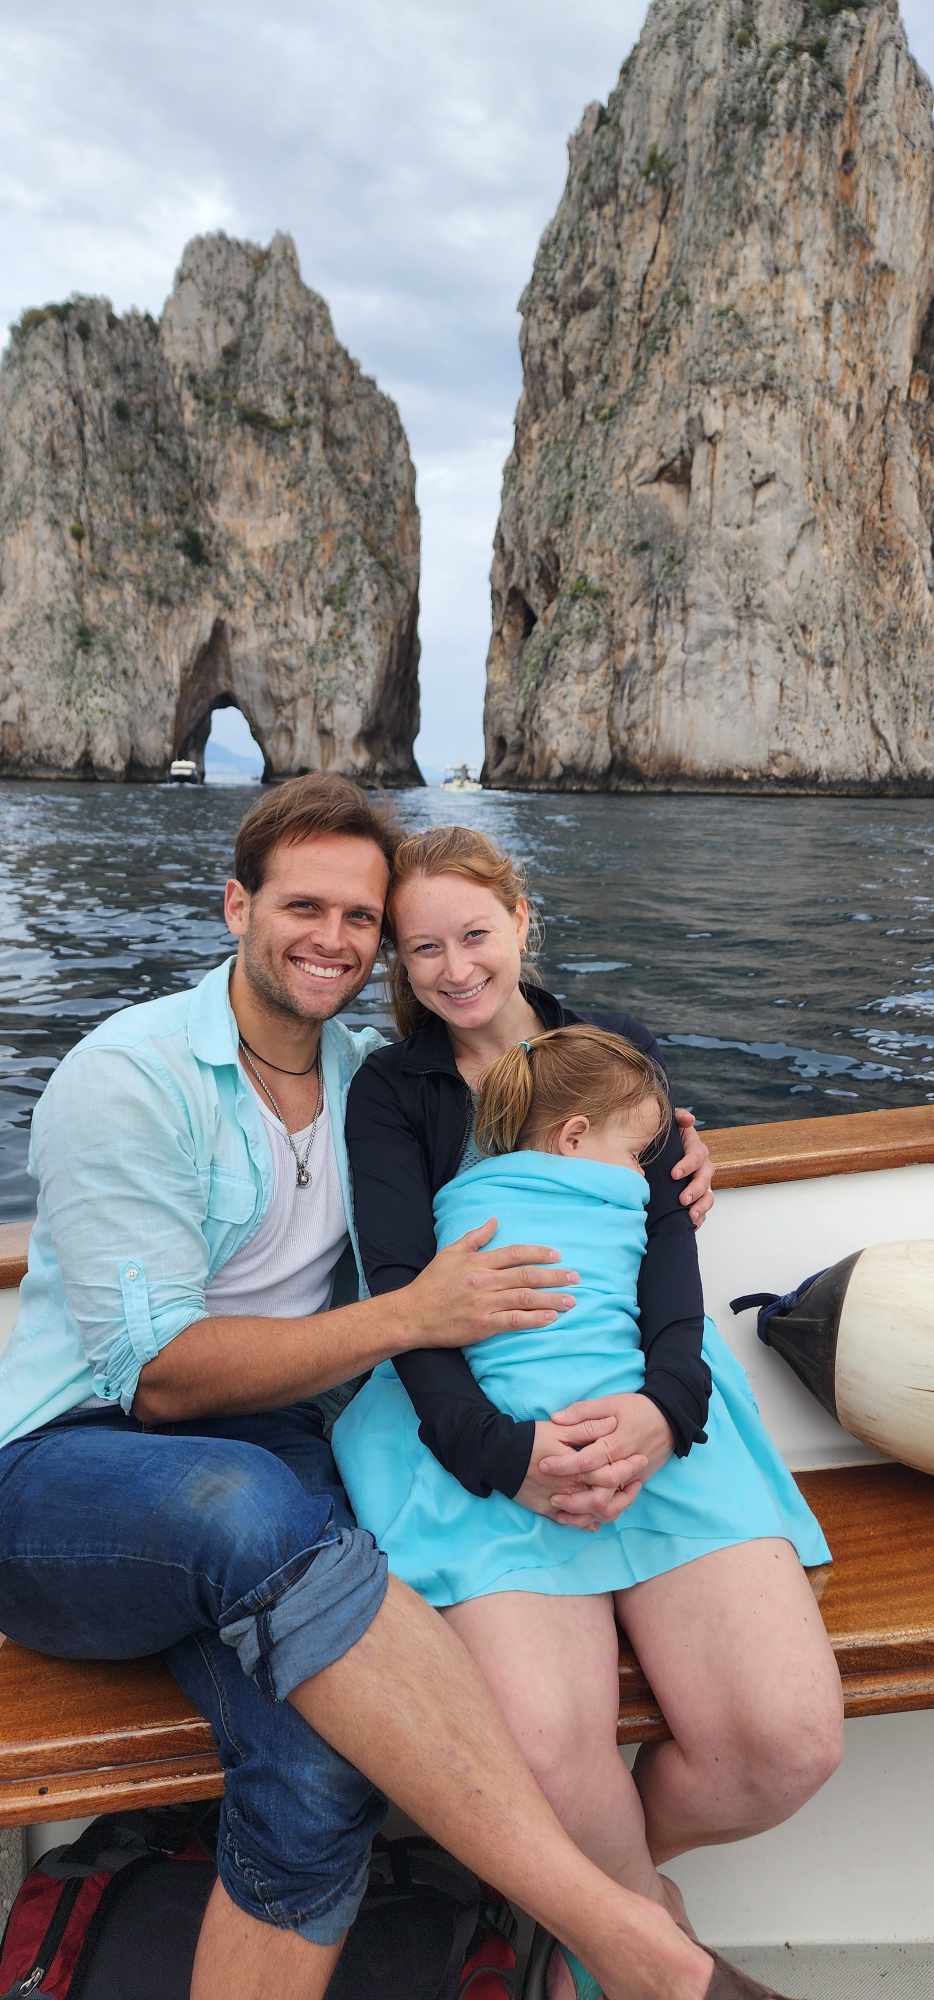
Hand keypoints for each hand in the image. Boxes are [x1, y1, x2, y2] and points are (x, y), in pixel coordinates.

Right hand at [407, 1218, 578, 1350]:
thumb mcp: (450, 1253)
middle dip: (554, 1276)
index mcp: (478, 1262)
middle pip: (526, 1276)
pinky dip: (535, 1319)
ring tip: (571, 1300)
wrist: (413, 1314)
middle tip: (575, 1277)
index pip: (515, 1254)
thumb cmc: (431, 1283)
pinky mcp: (483, 1325)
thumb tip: (494, 1220)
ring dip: (551, 1299)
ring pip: (525, 1298)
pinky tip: (551, 1318)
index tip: (557, 1255)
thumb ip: (475, 1237)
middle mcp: (484, 1281)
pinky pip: (515, 1321)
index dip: (539, 1253)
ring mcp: (485, 1304)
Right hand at [514, 1420, 646, 1528]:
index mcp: (575, 1468)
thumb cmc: (530, 1440)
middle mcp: (570, 1490)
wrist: (497, 1457)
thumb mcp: (559, 1428)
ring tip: (621, 1498)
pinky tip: (597, 1518)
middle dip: (626, 1493)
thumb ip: (587, 1427)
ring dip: (611, 1509)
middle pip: (606, 1499)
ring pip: (593, 1515)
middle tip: (636, 1481)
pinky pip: (573, 1523)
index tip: (640, 1460)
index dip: (628, 1469)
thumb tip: (612, 1424)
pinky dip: (588, 1522)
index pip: (610, 1475)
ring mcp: (559, 1504)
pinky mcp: (548, 1512)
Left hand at [539, 1394, 673, 1521]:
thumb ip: (583, 1411)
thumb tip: (556, 1417)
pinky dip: (599, 1515)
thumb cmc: (638, 1409)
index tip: (544, 1465)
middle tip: (552, 1497)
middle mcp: (625, 1466)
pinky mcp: (637, 1485)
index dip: (564, 1465)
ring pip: (610, 1507)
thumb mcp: (611, 1402)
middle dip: (574, 1500)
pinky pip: (618, 1506)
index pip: (587, 1460)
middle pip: (600, 1493)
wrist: (671, 1419)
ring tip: (563, 1512)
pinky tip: (581, 1515)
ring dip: (586, 1513)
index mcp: (617, 1444)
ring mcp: (633, 1479)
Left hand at [672, 1108, 713, 1226]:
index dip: (688, 1164)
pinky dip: (699, 1217)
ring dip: (701, 1206)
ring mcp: (699, 1183)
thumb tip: (688, 1118)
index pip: (698, 1155)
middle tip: (683, 1199)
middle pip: (706, 1177)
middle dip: (696, 1189)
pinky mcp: (695, 1198)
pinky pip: (702, 1209)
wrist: (652, 1157)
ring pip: (708, 1195)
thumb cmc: (661, 1140)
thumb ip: (677, 1118)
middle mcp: (700, 1166)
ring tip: (691, 1216)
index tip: (674, 1174)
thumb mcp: (668, 1126)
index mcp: (694, 1148)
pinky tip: (691, 1224)